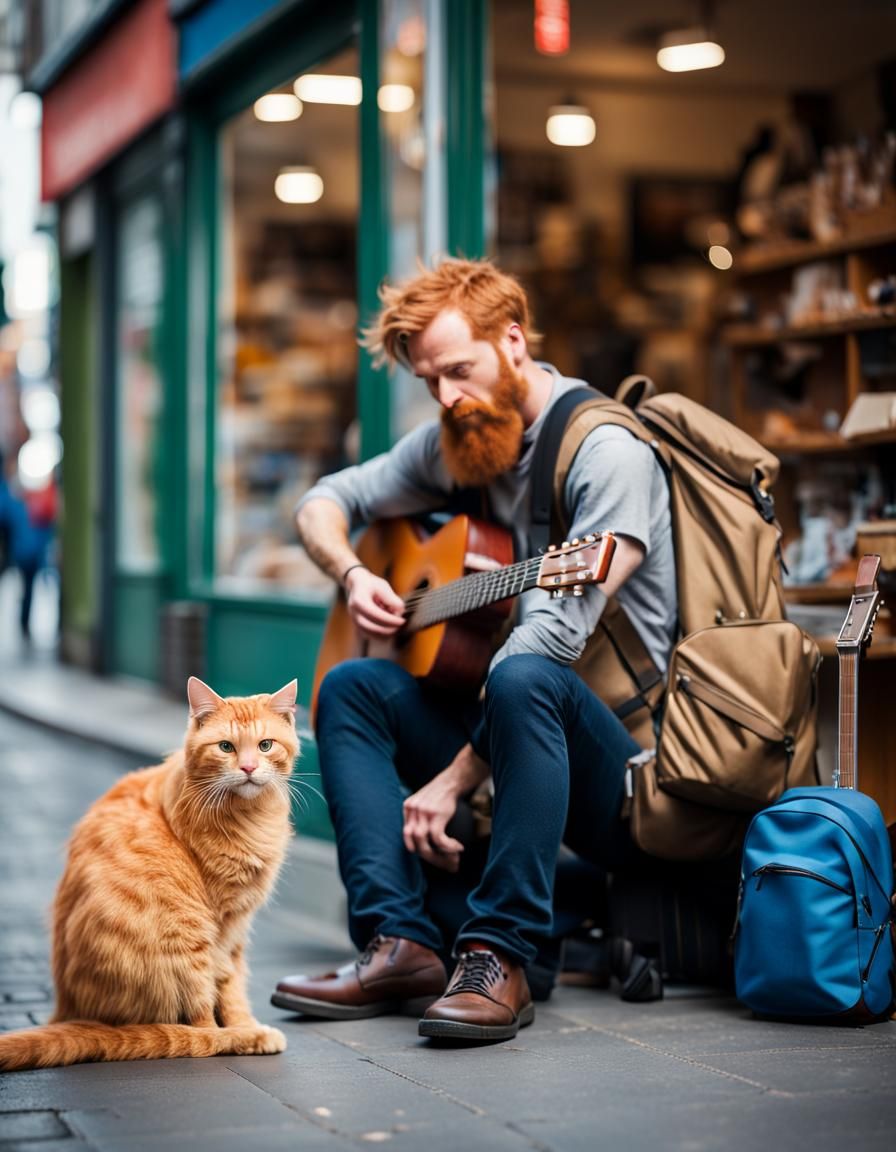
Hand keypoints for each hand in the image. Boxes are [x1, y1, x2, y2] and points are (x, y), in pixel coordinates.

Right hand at [345, 567, 405, 637]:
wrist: (357, 584)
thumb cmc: (371, 584)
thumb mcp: (382, 586)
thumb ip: (391, 598)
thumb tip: (400, 611)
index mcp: (359, 601)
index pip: (375, 615)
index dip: (390, 620)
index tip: (402, 621)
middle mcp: (354, 612)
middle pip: (371, 627)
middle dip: (388, 629)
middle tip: (400, 626)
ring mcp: (354, 620)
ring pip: (370, 634)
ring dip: (385, 633)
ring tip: (396, 627)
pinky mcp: (357, 625)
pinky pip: (369, 635)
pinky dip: (381, 635)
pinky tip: (390, 629)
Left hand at [402, 744, 489, 872]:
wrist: (455, 777)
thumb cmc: (445, 791)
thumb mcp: (427, 801)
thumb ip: (422, 816)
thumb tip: (428, 838)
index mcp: (407, 808)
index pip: (407, 837)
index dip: (418, 850)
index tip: (433, 857)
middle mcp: (411, 810)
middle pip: (414, 844)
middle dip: (430, 859)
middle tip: (446, 864)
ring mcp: (422, 813)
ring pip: (425, 845)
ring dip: (440, 857)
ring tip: (453, 860)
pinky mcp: (435, 815)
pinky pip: (439, 839)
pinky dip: (449, 847)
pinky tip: (459, 848)